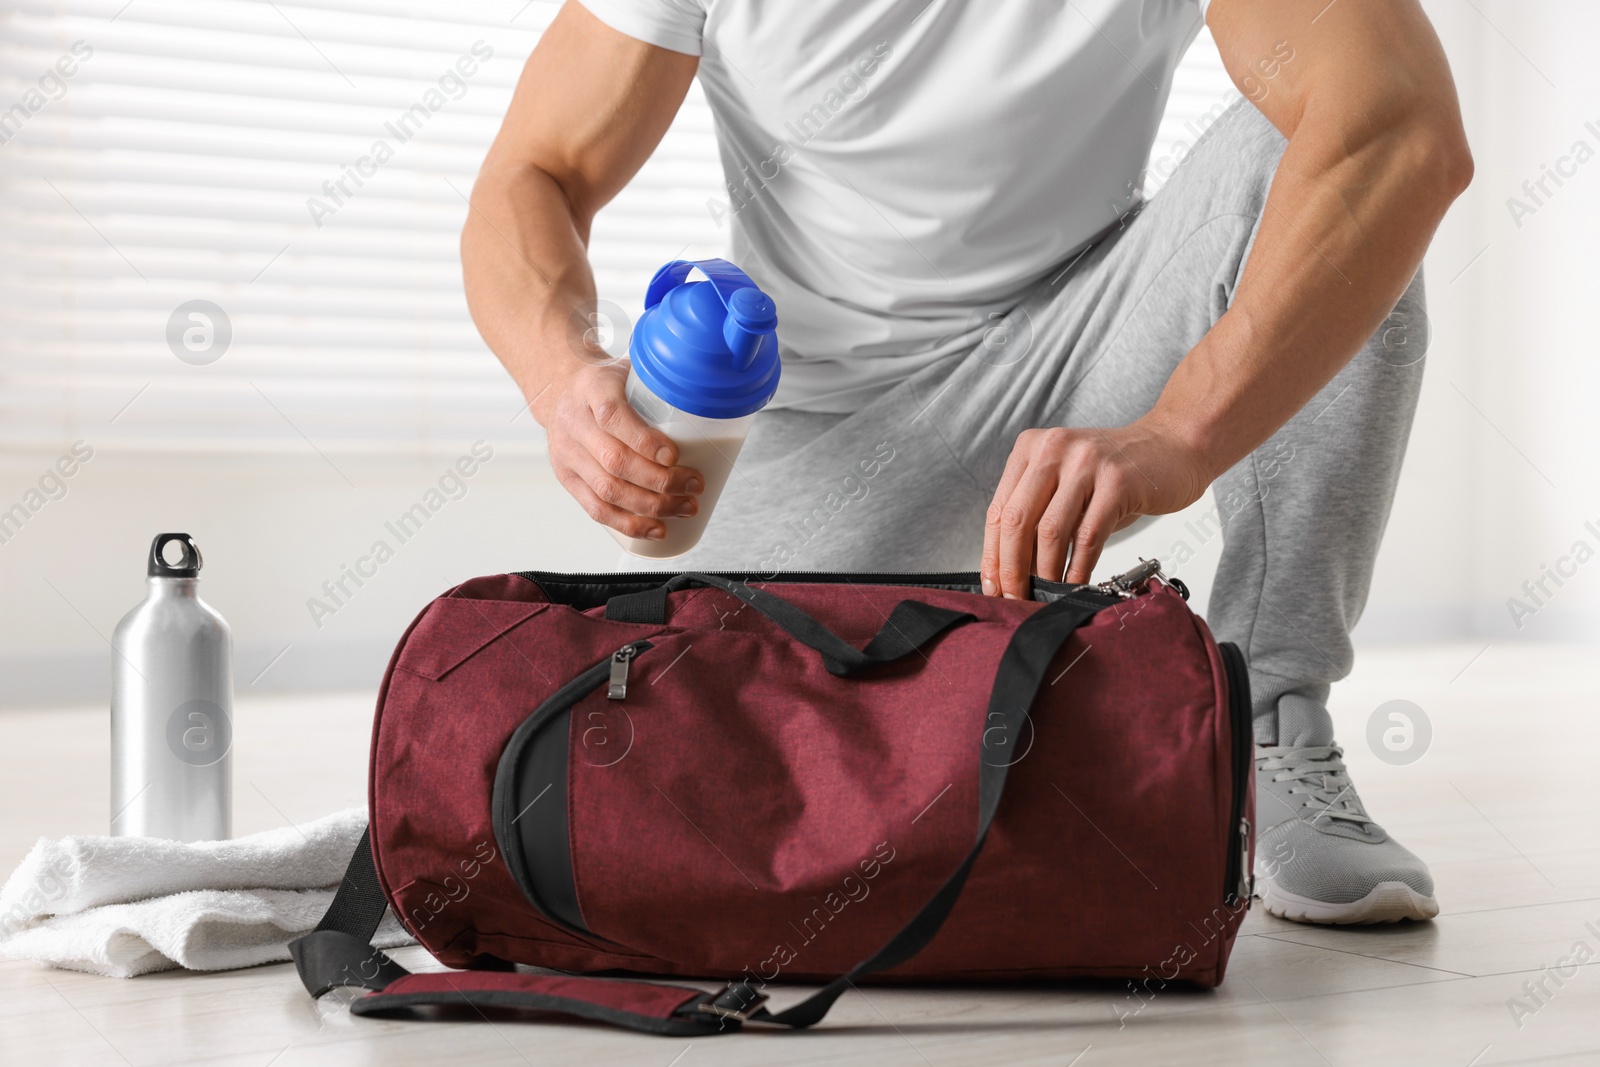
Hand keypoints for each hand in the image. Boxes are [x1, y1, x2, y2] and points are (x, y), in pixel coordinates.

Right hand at [540, 361, 703, 540]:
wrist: (563, 390)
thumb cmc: (610, 384)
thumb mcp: (630, 369)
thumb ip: (661, 383)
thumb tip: (710, 403)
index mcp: (591, 388)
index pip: (612, 415)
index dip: (644, 440)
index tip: (675, 455)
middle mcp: (574, 422)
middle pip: (615, 460)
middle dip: (660, 481)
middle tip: (695, 486)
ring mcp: (567, 453)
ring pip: (608, 489)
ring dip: (651, 506)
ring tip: (685, 507)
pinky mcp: (567, 478)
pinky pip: (596, 509)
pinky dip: (628, 524)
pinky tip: (655, 529)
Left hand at [981, 419, 1213, 595]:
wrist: (1172, 445)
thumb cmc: (1117, 472)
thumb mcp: (1067, 481)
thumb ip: (1038, 512)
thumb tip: (1012, 569)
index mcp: (1031, 447)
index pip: (999, 510)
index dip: (993, 555)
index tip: (993, 586)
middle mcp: (1054, 449)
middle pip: (1017, 521)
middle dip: (1013, 569)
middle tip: (1014, 599)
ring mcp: (1086, 463)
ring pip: (1050, 531)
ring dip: (1045, 573)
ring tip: (1044, 596)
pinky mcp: (1118, 483)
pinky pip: (1088, 537)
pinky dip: (1078, 569)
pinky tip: (1074, 586)